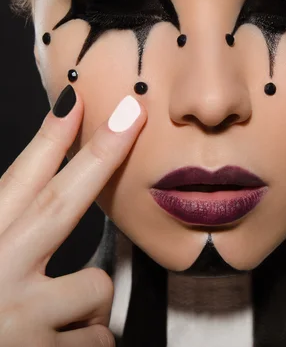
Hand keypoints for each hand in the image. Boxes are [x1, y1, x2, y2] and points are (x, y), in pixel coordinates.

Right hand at [0, 86, 145, 346]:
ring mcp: (22, 315)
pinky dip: (85, 342)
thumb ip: (6, 234)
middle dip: (101, 154)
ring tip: (49, 328)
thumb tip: (37, 206)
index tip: (75, 102)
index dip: (48, 141)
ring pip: (95, 289)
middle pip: (60, 203)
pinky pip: (98, 338)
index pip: (16, 184)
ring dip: (86, 308)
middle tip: (133, 112)